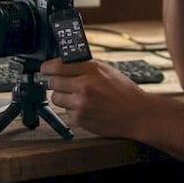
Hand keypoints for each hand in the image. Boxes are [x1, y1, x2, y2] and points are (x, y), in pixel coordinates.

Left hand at [42, 58, 157, 137]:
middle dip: (56, 82)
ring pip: (56, 98)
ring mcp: (81, 104)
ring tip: (77, 97)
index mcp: (91, 70)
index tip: (45, 69)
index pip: (57, 65)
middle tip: (62, 83)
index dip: (47, 67)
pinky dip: (73, 110)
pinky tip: (87, 108)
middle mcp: (84, 86)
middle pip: (53, 83)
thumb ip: (85, 66)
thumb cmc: (124, 92)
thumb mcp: (107, 70)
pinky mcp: (80, 119)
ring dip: (63, 97)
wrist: (137, 114)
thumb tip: (64, 63)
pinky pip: (66, 112)